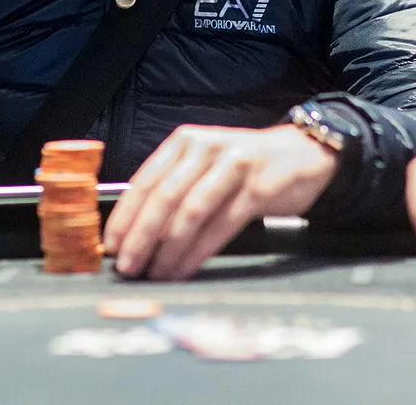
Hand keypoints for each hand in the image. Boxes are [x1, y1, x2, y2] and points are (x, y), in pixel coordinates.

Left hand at [104, 124, 336, 280]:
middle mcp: (206, 149)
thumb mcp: (207, 163)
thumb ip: (176, 186)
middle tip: (128, 267)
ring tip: (156, 272)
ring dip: (168, 249)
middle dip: (141, 237)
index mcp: (185, 142)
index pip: (145, 181)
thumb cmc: (248, 165)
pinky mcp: (258, 188)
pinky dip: (199, 251)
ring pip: (191, 213)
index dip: (125, 217)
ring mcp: (234, 166)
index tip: (111, 246)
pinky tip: (186, 268)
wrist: (305, 151)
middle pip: (164, 198)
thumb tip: (137, 231)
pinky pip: (221, 225)